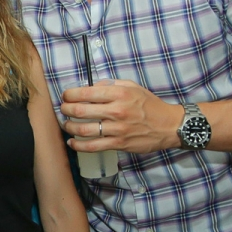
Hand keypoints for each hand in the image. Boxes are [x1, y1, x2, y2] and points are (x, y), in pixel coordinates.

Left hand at [60, 80, 184, 153]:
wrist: (169, 125)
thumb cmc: (150, 105)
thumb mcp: (133, 87)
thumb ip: (111, 84)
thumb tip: (92, 86)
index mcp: (119, 94)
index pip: (85, 92)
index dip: (69, 94)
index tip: (65, 96)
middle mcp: (116, 110)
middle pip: (80, 110)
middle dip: (65, 109)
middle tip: (63, 109)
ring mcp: (117, 129)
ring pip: (83, 129)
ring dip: (69, 127)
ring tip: (66, 124)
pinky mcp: (119, 144)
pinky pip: (93, 146)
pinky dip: (78, 145)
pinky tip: (72, 142)